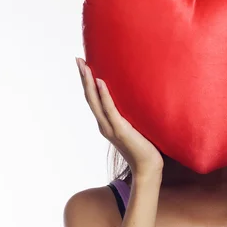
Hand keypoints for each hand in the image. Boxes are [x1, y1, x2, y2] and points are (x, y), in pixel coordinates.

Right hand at [76, 58, 163, 177]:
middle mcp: (104, 125)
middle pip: (90, 98)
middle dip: (83, 78)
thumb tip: (137, 98)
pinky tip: (100, 82)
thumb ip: (131, 115)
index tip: (83, 65)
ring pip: (95, 102)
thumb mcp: (135, 127)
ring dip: (89, 83)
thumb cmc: (145, 147)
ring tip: (85, 67)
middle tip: (78, 59)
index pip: (93, 99)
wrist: (148, 167)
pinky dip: (104, 96)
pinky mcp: (121, 130)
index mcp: (106, 123)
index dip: (87, 82)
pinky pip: (111, 110)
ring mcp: (111, 128)